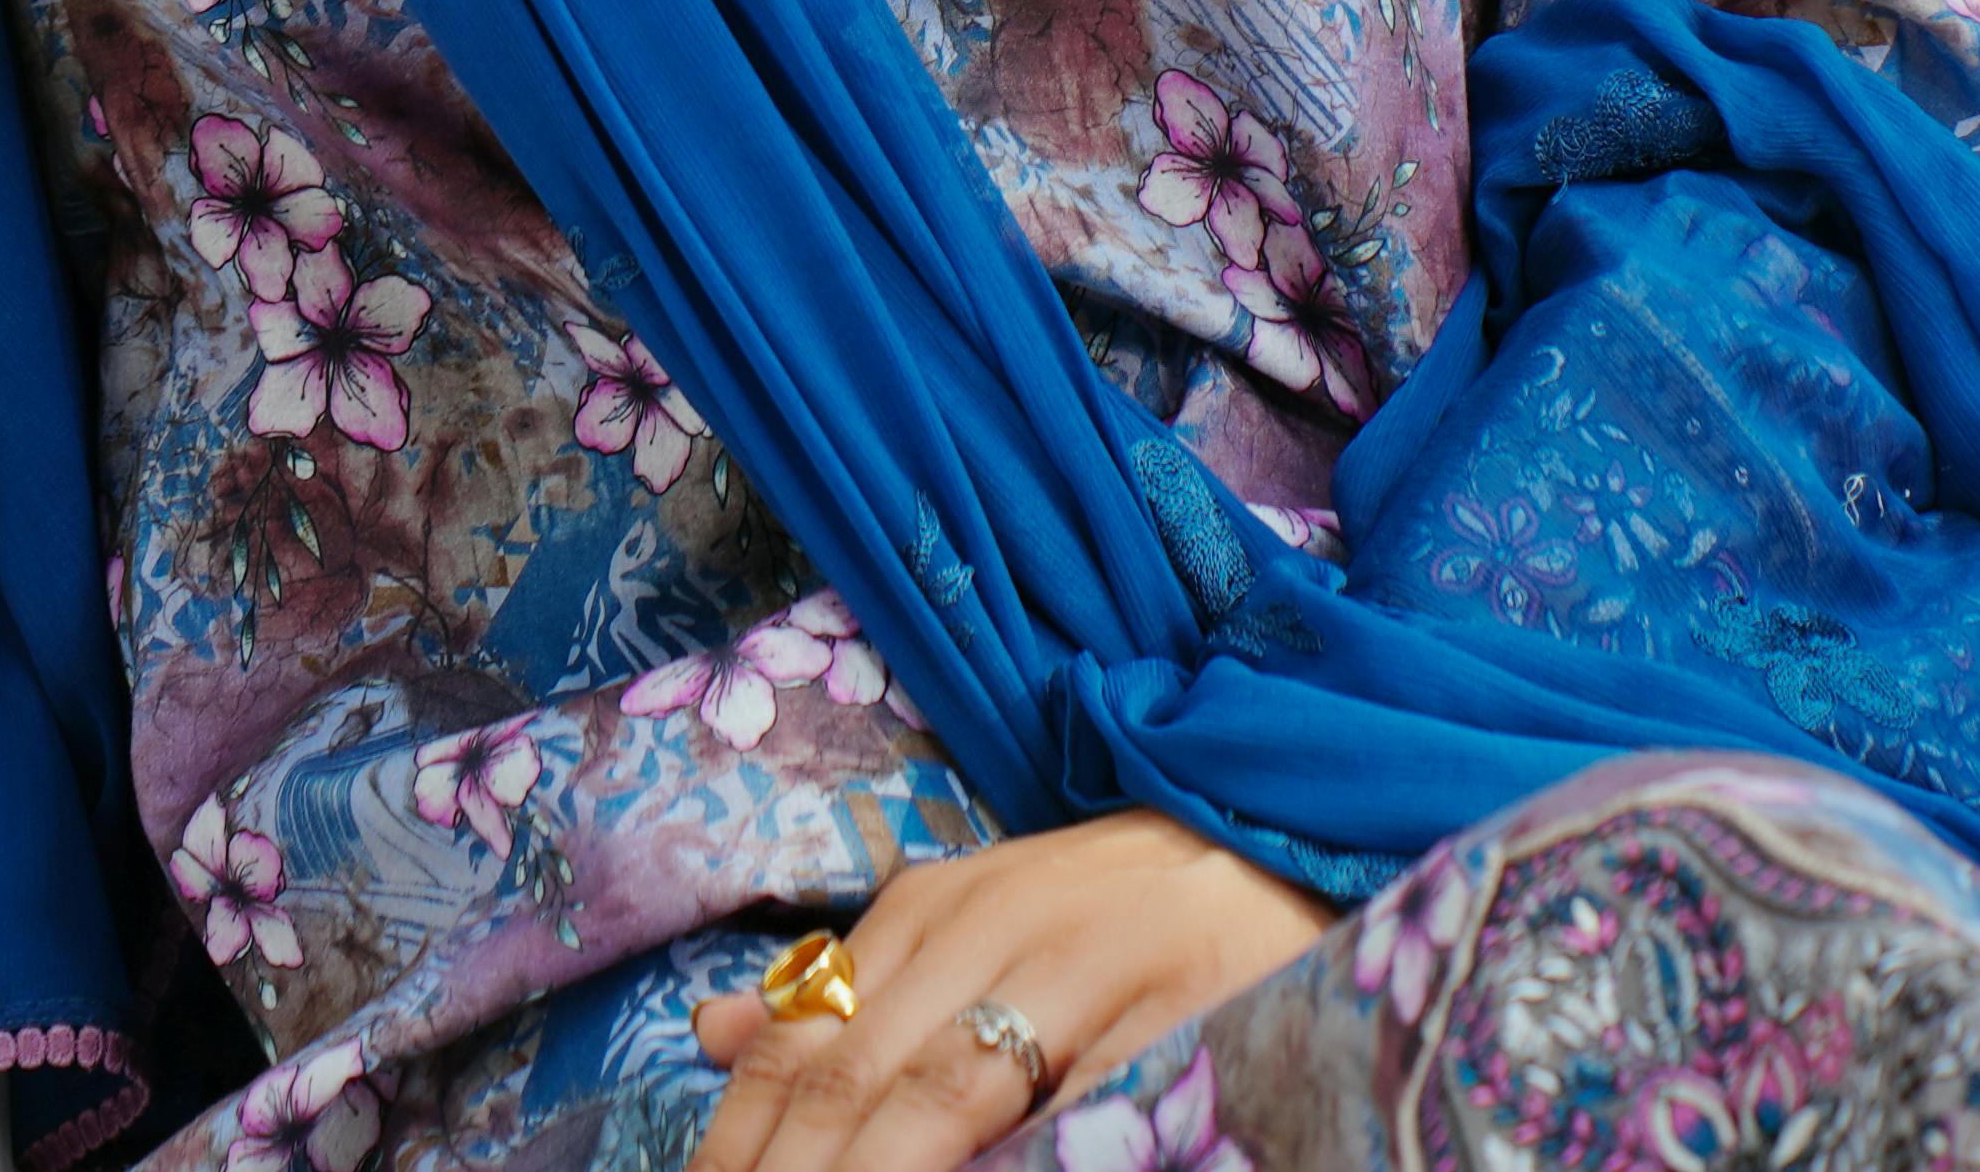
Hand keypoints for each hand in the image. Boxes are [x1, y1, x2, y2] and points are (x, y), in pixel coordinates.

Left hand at [692, 816, 1320, 1165]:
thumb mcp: (962, 931)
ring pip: (939, 1096)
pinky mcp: (1165, 1014)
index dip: (740, 1142)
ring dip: (871, 1168)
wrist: (1268, 839)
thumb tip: (711, 1034)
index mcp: (925, 908)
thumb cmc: (1103, 913)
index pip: (801, 1045)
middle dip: (791, 1171)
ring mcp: (1076, 966)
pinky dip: (1010, 1154)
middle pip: (853, 1078)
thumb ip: (847, 989)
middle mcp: (985, 925)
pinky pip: (1071, 1108)